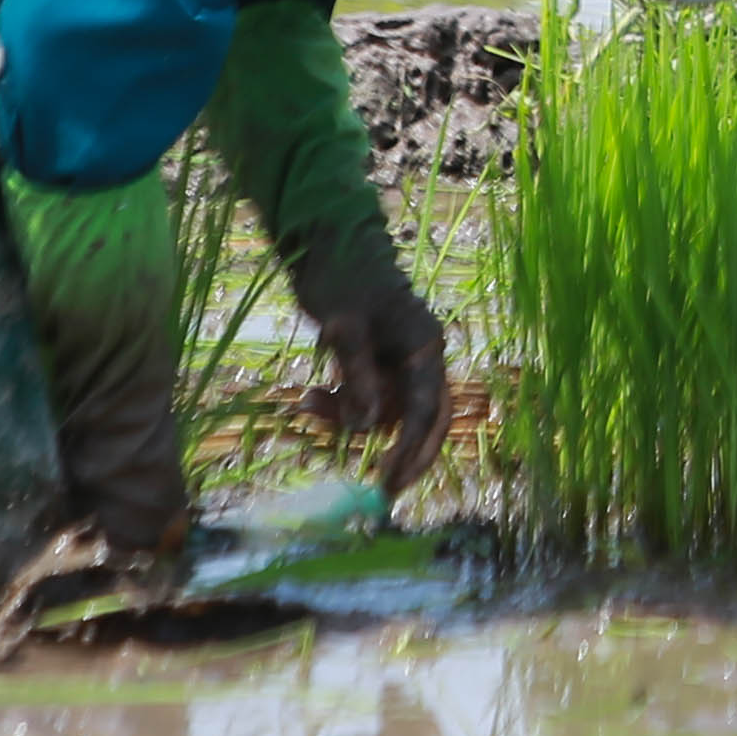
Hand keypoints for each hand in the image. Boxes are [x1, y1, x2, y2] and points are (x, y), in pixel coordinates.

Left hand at [309, 276, 452, 497]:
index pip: (428, 409)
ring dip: (349, 418)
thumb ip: (359, 377)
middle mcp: (420, 357)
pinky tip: (310, 395)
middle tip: (383, 490)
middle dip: (403, 452)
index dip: (411, 449)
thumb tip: (368, 428)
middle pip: (423, 418)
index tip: (389, 482)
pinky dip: (339, 404)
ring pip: (386, 411)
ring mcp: (399, 361)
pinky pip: (365, 398)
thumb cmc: (342, 279)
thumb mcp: (345, 328)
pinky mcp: (377, 363)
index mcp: (424, 345)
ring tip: (308, 404)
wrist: (325, 245)